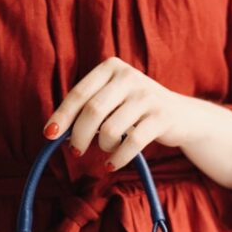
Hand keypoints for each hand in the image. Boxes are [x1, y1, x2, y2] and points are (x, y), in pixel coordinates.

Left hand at [42, 56, 231, 190]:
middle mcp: (129, 77)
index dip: (62, 116)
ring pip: (111, 129)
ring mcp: (147, 96)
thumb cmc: (137, 111)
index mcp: (111, 68)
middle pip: (92, 112)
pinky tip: (112, 164)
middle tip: (77, 151)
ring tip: (107, 150)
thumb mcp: (113, 99)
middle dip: (80, 136)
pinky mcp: (161, 117)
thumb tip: (55, 131)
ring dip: (103, 147)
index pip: (79, 94)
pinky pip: (132, 143)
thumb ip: (89, 108)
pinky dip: (118, 158)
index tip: (49, 135)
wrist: (182, 115)